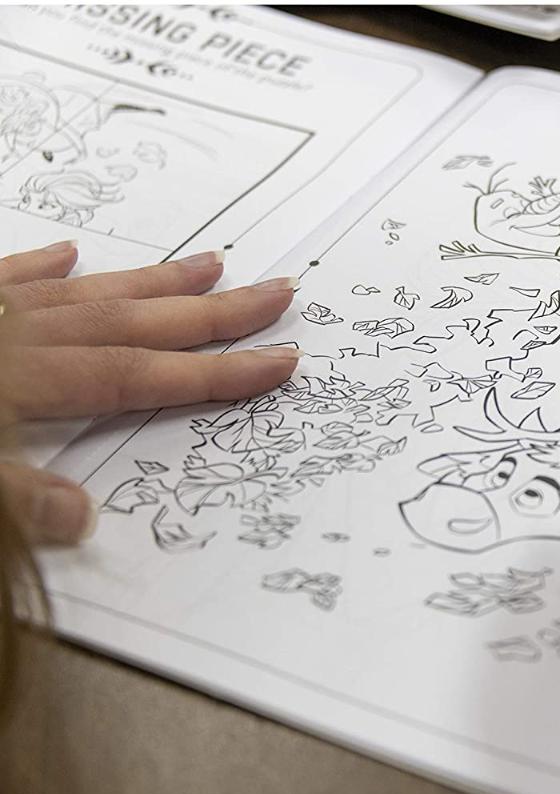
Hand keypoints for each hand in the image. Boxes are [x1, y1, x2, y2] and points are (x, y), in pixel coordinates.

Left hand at [0, 240, 300, 544]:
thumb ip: (16, 498)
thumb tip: (82, 519)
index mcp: (27, 379)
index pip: (140, 376)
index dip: (215, 373)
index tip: (277, 362)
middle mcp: (22, 334)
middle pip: (136, 322)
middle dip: (216, 312)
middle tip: (279, 292)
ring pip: (91, 293)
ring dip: (157, 282)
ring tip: (214, 264)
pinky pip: (13, 275)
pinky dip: (46, 265)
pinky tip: (72, 253)